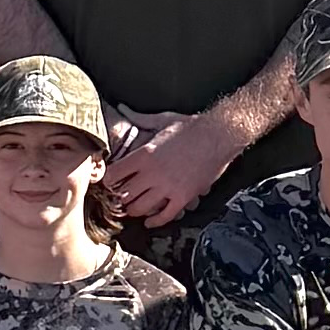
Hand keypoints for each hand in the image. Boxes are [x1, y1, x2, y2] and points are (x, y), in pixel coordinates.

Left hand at [106, 106, 246, 223]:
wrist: (219, 135)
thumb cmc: (191, 127)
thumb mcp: (162, 119)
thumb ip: (139, 118)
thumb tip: (122, 108)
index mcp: (144, 154)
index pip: (114, 174)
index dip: (109, 180)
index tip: (111, 182)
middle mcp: (153, 173)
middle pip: (124, 195)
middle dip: (120, 199)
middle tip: (120, 199)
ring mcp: (168, 187)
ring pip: (140, 208)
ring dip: (135, 210)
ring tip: (134, 208)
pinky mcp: (183, 197)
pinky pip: (165, 216)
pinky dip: (155, 222)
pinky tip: (150, 221)